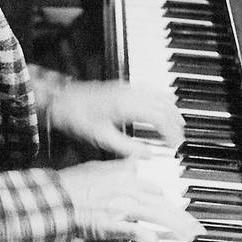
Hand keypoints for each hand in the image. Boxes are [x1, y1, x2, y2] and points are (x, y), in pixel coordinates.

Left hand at [48, 80, 183, 156]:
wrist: (61, 98)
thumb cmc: (77, 117)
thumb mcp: (102, 139)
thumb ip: (127, 148)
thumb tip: (148, 155)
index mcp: (127, 106)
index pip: (160, 118)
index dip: (171, 132)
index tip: (176, 145)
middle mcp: (130, 93)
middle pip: (164, 105)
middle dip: (176, 122)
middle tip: (181, 138)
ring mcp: (127, 87)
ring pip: (160, 94)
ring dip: (172, 110)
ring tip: (178, 125)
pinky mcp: (123, 85)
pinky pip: (151, 89)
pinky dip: (162, 99)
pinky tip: (164, 105)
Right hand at [58, 158, 203, 241]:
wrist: (56, 197)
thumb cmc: (72, 184)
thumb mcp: (99, 166)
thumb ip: (119, 167)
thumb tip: (135, 163)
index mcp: (124, 177)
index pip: (154, 189)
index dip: (166, 202)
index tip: (176, 210)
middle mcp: (127, 190)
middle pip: (161, 204)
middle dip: (181, 217)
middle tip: (196, 228)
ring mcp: (120, 207)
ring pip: (154, 215)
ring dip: (174, 226)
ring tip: (189, 235)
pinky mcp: (110, 224)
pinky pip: (131, 230)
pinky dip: (144, 235)